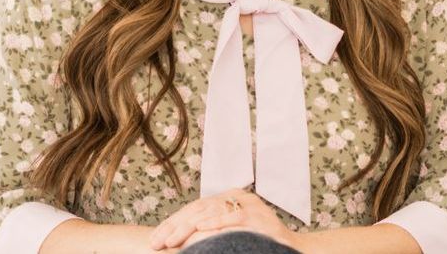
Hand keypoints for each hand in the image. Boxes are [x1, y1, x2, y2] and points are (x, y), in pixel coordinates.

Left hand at [148, 189, 298, 250]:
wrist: (290, 249)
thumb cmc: (258, 243)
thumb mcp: (230, 232)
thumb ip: (210, 228)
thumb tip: (177, 238)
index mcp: (229, 198)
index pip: (194, 208)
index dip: (173, 223)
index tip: (156, 239)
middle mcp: (237, 197)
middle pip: (198, 208)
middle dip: (174, 226)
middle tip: (157, 242)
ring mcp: (248, 205)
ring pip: (211, 211)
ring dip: (187, 227)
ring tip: (170, 240)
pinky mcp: (257, 216)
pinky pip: (232, 217)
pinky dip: (214, 222)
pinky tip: (198, 229)